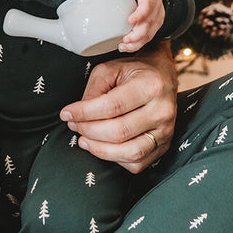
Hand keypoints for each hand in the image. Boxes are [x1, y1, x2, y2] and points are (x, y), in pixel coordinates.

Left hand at [60, 42, 177, 172]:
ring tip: (84, 140)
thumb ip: (93, 90)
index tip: (66, 114)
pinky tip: (103, 147)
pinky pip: (137, 163)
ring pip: (129, 152)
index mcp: (151, 85)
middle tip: (74, 126)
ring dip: (100, 150)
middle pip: (119, 131)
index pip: (112, 106)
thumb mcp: (110, 69)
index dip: (85, 113)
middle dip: (89, 131)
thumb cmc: (134, 72)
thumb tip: (78, 116)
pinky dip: (115, 159)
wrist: (163, 76)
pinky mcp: (164, 145)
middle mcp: (163, 110)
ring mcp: (166, 131)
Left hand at [110, 0, 164, 51]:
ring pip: (149, 34)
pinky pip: (147, 38)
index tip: (130, 21)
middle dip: (137, 35)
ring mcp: (157, 19)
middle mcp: (157, 8)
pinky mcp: (154, 27)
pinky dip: (137, 44)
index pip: (148, 5)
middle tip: (124, 40)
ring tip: (122, 46)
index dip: (140, 14)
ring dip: (136, 43)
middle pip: (149, 24)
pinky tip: (126, 47)